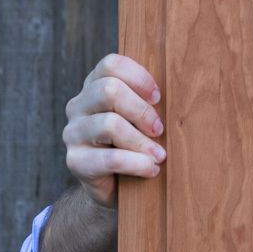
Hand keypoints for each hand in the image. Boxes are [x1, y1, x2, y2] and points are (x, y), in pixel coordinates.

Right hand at [63, 53, 165, 207]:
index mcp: (94, 87)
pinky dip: (137, 163)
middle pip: (109, 90)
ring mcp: (73, 133)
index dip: (139, 77)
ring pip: (109, 124)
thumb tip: (179, 90)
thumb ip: (148, 100)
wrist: (115, 187)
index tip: (158, 97)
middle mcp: (78, 106)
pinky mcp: (75, 161)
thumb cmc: (135, 143)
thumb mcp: (141, 117)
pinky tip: (151, 169)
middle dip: (142, 111)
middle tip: (159, 129)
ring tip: (160, 155)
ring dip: (141, 141)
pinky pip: (110, 159)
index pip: (111, 64)